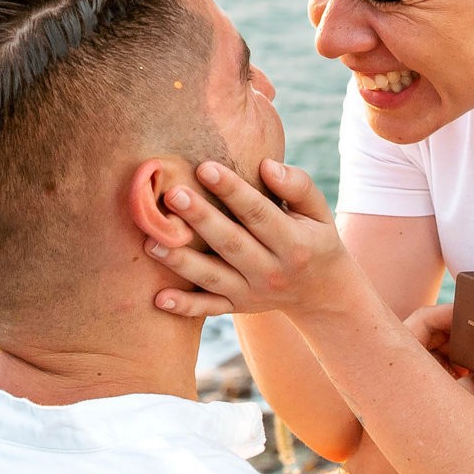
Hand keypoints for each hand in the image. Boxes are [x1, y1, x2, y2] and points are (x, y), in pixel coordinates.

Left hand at [147, 159, 359, 319]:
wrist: (322, 292)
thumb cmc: (314, 237)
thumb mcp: (318, 212)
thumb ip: (297, 185)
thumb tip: (266, 165)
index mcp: (293, 243)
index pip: (259, 213)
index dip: (232, 190)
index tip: (204, 167)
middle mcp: (271, 270)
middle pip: (231, 243)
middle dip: (201, 219)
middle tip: (172, 195)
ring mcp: (252, 292)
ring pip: (213, 277)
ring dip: (181, 261)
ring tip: (151, 241)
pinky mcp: (237, 307)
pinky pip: (209, 309)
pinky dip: (184, 307)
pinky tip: (158, 298)